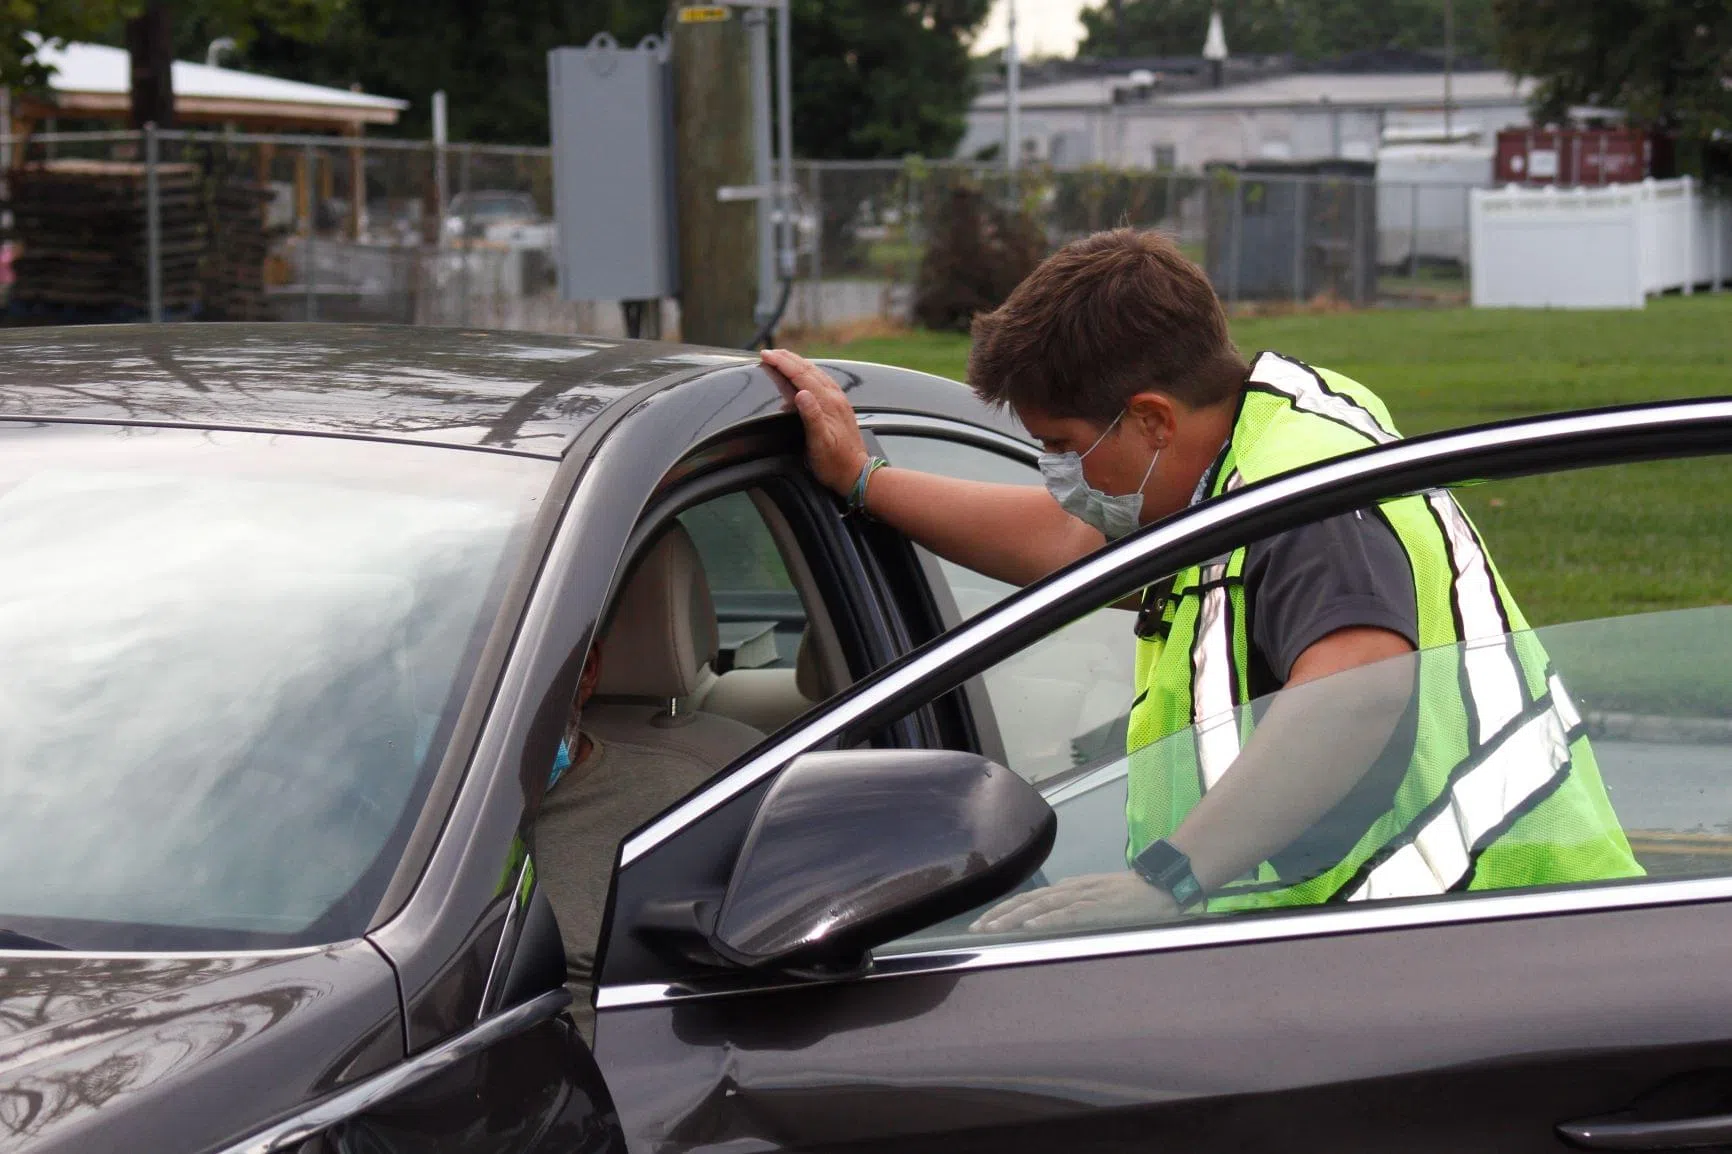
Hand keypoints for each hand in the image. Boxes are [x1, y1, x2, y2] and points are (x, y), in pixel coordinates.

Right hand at [760, 347, 870, 498]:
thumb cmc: (835, 463)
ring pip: (817, 373)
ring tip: (784, 357)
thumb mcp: (820, 443)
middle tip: (769, 352)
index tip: (766, 355)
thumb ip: (812, 416)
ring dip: (798, 362)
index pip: (801, 375)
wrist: (857, 473)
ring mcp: (839, 401)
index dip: (782, 363)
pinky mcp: (840, 406)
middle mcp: (835, 397)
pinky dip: (809, 372)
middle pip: (809, 369)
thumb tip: (801, 394)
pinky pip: (823, 381)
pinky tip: (806, 374)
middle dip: (788, 358)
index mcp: (828, 403)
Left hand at [969, 872, 1180, 933]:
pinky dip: (1047, 919)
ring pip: (1041, 906)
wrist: (1160, 887)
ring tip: (993, 928)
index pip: (1029, 898)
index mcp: (1069, 888)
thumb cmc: (1131, 896)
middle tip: (976, 930)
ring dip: (1014, 917)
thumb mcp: (1096, 895)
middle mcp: (1071, 889)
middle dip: (999, 915)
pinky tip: (1030, 926)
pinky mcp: (1098, 908)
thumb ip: (1073, 900)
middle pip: (1028, 900)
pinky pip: (1068, 914)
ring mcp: (1084, 897)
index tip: (983, 924)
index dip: (1004, 910)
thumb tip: (1050, 909)